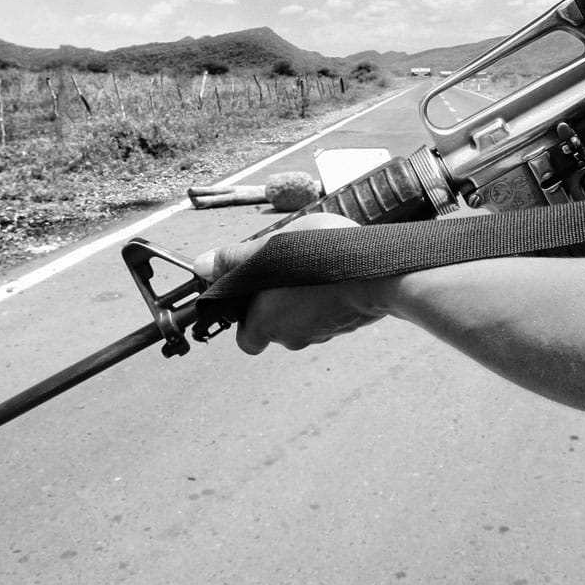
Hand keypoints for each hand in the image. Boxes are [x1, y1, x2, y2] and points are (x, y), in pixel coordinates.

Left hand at [193, 214, 386, 354]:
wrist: (382, 274)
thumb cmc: (324, 258)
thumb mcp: (272, 247)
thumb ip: (237, 258)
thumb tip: (202, 266)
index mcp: (266, 323)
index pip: (245, 337)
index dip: (245, 315)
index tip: (252, 290)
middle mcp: (293, 337)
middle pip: (274, 326)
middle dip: (277, 301)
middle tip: (285, 268)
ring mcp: (323, 334)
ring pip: (303, 319)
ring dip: (303, 298)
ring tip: (315, 264)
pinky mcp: (348, 326)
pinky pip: (328, 313)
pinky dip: (327, 298)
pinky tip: (336, 272)